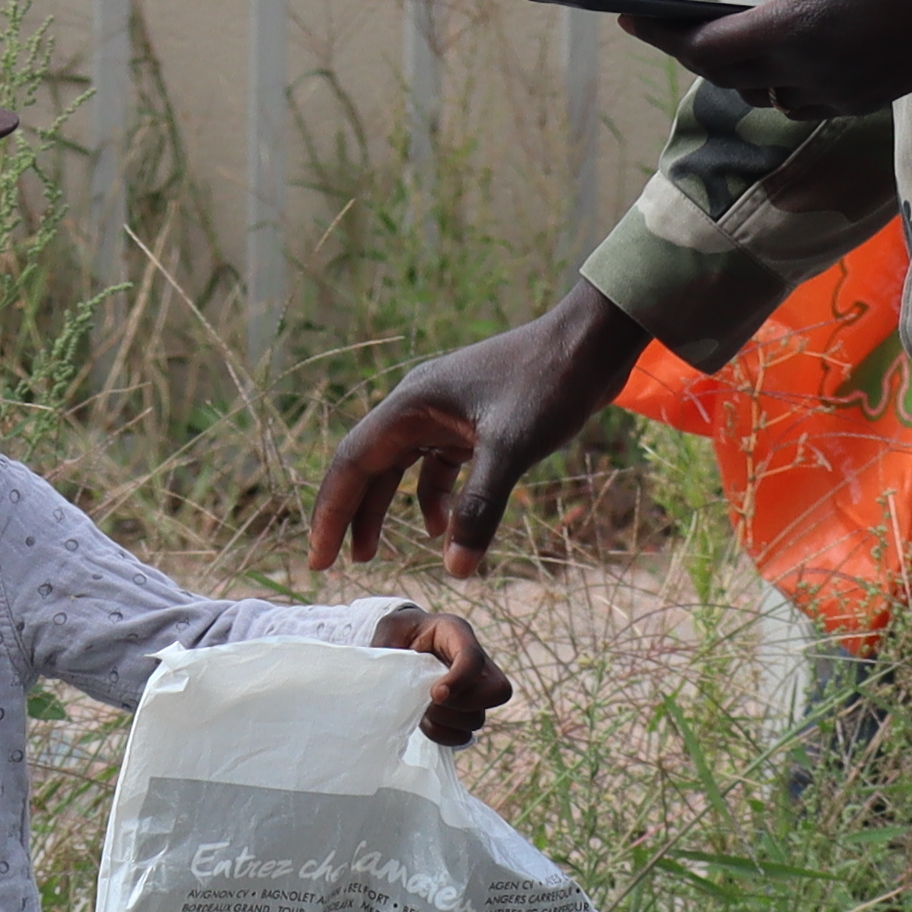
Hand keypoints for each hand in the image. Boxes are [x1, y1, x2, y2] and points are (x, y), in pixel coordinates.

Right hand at [314, 282, 652, 581]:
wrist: (592, 341)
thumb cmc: (549, 383)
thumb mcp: (512, 449)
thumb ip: (481, 509)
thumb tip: (456, 571)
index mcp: (411, 405)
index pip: (352, 463)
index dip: (332, 513)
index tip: (319, 558)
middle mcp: (417, 407)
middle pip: (368, 467)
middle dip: (350, 516)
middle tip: (334, 564)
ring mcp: (443, 413)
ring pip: (399, 469)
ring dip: (386, 509)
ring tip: (373, 554)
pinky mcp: (470, 422)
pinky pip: (435, 466)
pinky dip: (433, 498)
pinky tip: (442, 529)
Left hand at [374, 604, 511, 745]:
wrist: (400, 645)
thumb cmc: (398, 633)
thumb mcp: (391, 627)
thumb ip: (390, 644)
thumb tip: (391, 675)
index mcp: (457, 634)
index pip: (475, 659)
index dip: (460, 680)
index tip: (435, 694)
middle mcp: (475, 663)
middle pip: (496, 691)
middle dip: (462, 703)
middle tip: (431, 701)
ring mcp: (473, 690)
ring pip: (478, 718)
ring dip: (447, 721)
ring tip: (422, 710)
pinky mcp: (462, 713)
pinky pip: (464, 736)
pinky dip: (442, 735)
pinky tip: (424, 722)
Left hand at [670, 0, 911, 119]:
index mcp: (801, 28)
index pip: (706, 49)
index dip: (661, 35)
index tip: (626, 18)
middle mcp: (813, 72)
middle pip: (723, 76)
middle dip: (687, 50)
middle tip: (657, 22)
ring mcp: (838, 93)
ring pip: (759, 95)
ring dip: (731, 70)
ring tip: (712, 32)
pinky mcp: (861, 99)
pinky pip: (796, 102)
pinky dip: (772, 81)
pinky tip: (771, 48)